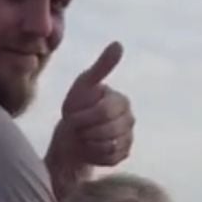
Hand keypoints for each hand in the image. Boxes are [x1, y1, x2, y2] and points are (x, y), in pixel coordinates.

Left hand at [46, 41, 134, 197]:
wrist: (72, 134)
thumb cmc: (77, 107)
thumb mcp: (84, 85)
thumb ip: (102, 67)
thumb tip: (118, 44)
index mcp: (121, 100)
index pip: (103, 111)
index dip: (83, 117)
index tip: (71, 115)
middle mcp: (130, 119)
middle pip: (107, 129)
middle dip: (85, 130)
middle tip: (76, 127)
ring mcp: (129, 137)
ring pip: (109, 145)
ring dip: (89, 142)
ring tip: (83, 136)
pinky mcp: (124, 154)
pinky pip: (109, 157)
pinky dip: (94, 154)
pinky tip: (89, 147)